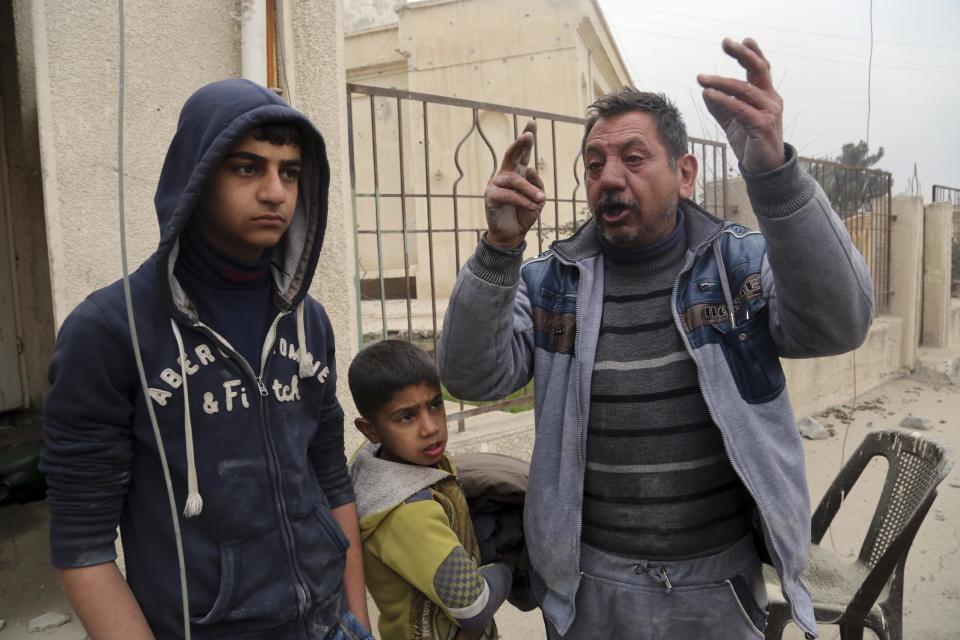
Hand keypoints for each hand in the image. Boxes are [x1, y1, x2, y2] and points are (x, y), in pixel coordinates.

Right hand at [484, 121, 545, 248]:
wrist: (511, 235)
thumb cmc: (524, 214)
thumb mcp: (538, 198)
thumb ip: (537, 184)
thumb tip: (529, 169)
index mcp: (517, 172)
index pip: (522, 153)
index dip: (526, 138)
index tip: (532, 123)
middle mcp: (505, 174)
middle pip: (511, 155)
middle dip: (520, 144)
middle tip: (528, 136)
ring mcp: (496, 184)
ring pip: (515, 180)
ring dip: (530, 190)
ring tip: (542, 200)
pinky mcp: (490, 197)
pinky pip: (509, 195)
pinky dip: (523, 200)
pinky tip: (533, 206)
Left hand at [697, 38, 784, 173]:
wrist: (764, 169)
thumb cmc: (750, 143)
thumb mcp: (733, 122)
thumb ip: (721, 107)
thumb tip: (706, 91)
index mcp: (766, 95)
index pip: (760, 68)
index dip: (751, 52)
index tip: (739, 40)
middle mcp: (771, 99)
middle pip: (759, 69)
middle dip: (742, 54)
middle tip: (726, 42)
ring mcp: (769, 112)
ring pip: (744, 89)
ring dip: (721, 81)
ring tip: (702, 78)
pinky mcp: (762, 126)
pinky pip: (740, 108)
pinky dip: (723, 100)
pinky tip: (709, 95)